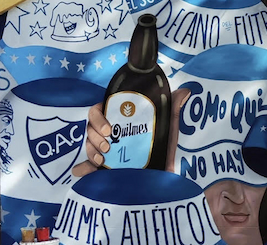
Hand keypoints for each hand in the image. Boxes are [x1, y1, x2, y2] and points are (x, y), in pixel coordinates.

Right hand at [72, 88, 190, 176]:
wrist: (167, 175)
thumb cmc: (165, 147)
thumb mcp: (168, 127)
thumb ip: (173, 109)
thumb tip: (184, 91)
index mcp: (120, 119)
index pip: (100, 110)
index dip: (98, 117)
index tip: (109, 128)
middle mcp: (110, 133)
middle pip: (90, 128)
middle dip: (94, 136)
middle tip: (108, 146)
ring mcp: (105, 151)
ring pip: (88, 145)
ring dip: (91, 150)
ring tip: (102, 160)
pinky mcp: (103, 169)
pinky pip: (86, 167)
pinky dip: (82, 169)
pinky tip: (81, 172)